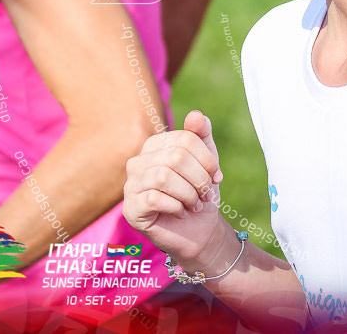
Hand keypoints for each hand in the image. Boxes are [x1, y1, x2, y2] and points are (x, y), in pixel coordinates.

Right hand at [123, 110, 226, 265]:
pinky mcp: (130, 209)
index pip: (185, 138)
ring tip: (194, 204)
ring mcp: (130, 185)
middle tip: (205, 194)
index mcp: (155, 145)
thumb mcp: (207, 162)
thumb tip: (195, 114)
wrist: (199, 231)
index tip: (216, 177)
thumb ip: (202, 135)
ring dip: (189, 194)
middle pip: (176, 157)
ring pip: (163, 177)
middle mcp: (137, 162)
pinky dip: (176, 206)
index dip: (207, 159)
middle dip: (199, 178)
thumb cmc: (200, 193)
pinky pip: (154, 198)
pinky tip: (180, 212)